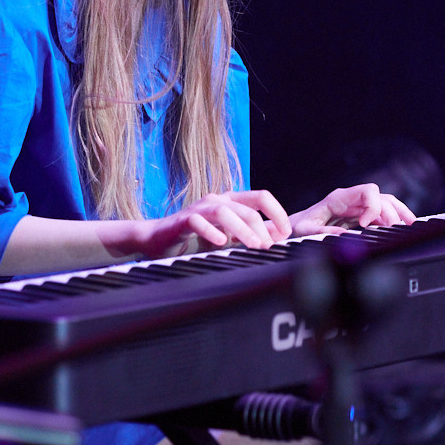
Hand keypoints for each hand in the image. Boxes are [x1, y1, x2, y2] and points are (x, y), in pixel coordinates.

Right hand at [127, 189, 291, 257]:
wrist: (158, 240)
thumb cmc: (195, 238)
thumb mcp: (230, 236)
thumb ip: (252, 233)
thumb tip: (279, 235)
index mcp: (231, 201)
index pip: (261, 197)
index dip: (277, 212)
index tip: (286, 232)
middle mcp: (217, 200)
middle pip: (247, 208)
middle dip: (263, 228)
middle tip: (268, 247)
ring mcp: (199, 208)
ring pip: (225, 212)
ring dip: (243, 230)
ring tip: (254, 245)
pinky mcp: (183, 220)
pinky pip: (198, 222)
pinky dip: (211, 232)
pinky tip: (221, 243)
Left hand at [286, 182, 416, 237]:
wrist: (294, 230)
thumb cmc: (298, 228)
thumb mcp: (305, 231)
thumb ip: (323, 232)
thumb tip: (344, 236)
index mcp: (339, 198)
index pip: (367, 191)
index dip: (373, 206)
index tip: (366, 225)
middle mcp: (352, 199)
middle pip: (380, 197)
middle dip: (390, 213)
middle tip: (392, 230)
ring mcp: (358, 207)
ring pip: (386, 204)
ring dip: (399, 213)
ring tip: (411, 224)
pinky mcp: (362, 218)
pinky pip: (383, 215)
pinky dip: (395, 220)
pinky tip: (405, 227)